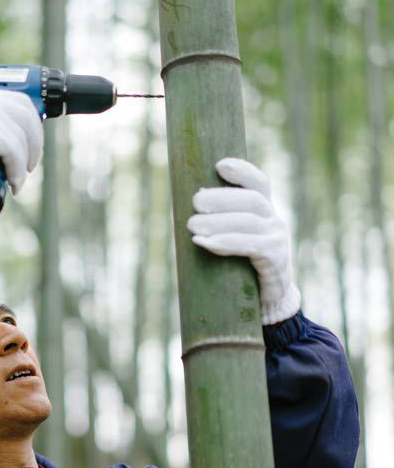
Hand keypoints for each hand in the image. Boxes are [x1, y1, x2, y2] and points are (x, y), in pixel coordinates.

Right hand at [0, 85, 42, 193]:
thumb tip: (10, 140)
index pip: (21, 101)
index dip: (32, 124)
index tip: (32, 145)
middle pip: (26, 116)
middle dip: (34, 143)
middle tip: (29, 165)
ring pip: (22, 137)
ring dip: (24, 163)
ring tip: (17, 179)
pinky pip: (14, 152)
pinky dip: (17, 172)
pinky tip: (14, 184)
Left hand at [186, 157, 300, 324]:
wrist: (268, 302)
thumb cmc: (243, 268)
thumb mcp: (235, 240)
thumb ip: (220, 224)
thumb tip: (190, 209)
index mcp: (265, 211)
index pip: (259, 183)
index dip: (242, 171)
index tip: (220, 165)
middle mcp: (274, 220)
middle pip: (251, 200)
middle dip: (221, 198)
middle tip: (195, 202)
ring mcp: (278, 239)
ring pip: (248, 221)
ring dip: (218, 222)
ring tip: (191, 226)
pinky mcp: (275, 259)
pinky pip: (251, 246)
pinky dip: (225, 243)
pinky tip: (204, 243)